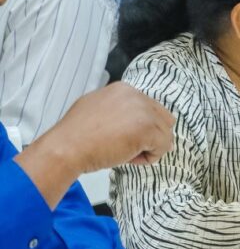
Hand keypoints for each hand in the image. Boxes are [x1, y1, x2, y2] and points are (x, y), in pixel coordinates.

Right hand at [15, 83, 174, 206]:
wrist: (66, 147)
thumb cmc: (75, 135)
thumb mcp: (96, 109)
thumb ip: (117, 110)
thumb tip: (131, 122)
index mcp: (124, 89)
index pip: (149, 109)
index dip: (139, 128)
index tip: (120, 138)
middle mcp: (137, 96)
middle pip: (163, 119)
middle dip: (150, 136)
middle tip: (128, 148)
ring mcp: (144, 111)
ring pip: (165, 134)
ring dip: (149, 147)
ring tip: (126, 154)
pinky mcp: (148, 128)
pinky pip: (163, 146)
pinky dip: (150, 157)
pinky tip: (129, 158)